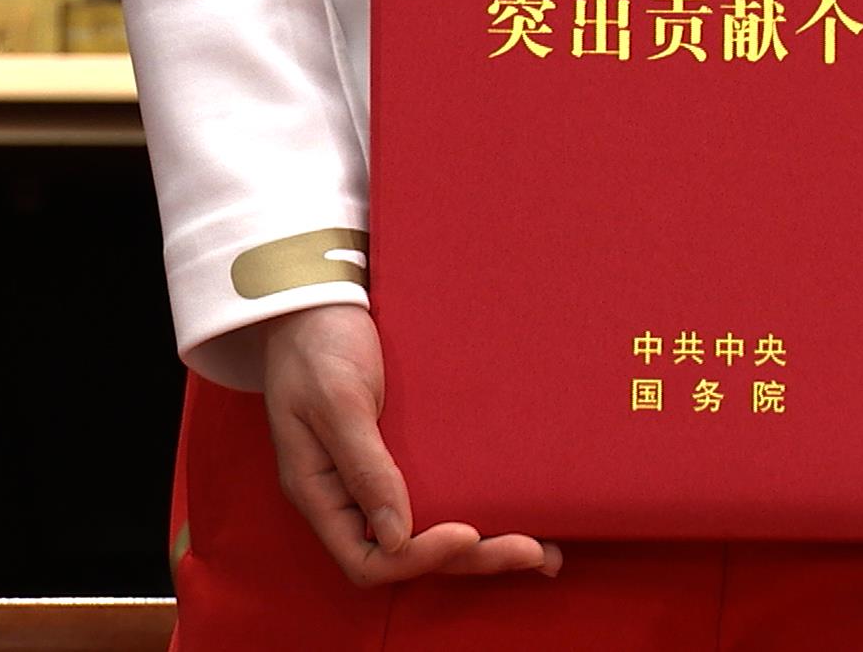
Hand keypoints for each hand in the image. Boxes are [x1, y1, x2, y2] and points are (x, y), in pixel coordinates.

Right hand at [257, 304, 562, 584]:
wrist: (321, 301)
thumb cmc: (316, 346)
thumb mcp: (336, 401)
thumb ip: (364, 467)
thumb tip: (395, 537)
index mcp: (322, 495)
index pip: (369, 562)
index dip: (420, 558)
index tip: (467, 534)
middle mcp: (352, 498)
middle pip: (413, 553)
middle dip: (474, 557)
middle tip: (533, 551)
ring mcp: (381, 478)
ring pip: (434, 530)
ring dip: (487, 544)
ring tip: (546, 549)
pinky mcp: (407, 455)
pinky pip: (444, 493)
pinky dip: (482, 506)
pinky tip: (523, 507)